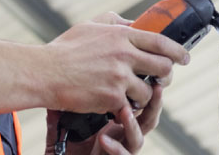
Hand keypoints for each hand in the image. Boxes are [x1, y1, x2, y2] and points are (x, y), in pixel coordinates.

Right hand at [42, 13, 188, 113]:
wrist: (44, 73)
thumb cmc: (64, 50)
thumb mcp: (90, 25)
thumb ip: (114, 22)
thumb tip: (134, 23)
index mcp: (121, 35)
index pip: (161, 41)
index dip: (177, 51)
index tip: (184, 57)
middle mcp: (124, 54)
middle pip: (163, 66)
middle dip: (166, 75)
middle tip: (162, 79)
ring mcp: (119, 77)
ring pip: (149, 90)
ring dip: (144, 94)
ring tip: (132, 93)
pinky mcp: (112, 97)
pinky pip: (131, 105)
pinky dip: (126, 106)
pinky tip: (117, 104)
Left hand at [44, 83, 164, 154]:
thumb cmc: (68, 147)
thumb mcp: (65, 121)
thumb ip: (67, 103)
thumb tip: (62, 79)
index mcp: (119, 123)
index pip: (139, 104)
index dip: (146, 89)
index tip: (147, 71)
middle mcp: (124, 136)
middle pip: (149, 118)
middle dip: (154, 103)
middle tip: (156, 87)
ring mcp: (122, 150)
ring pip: (138, 139)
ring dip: (133, 124)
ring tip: (125, 110)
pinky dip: (115, 147)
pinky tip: (104, 138)